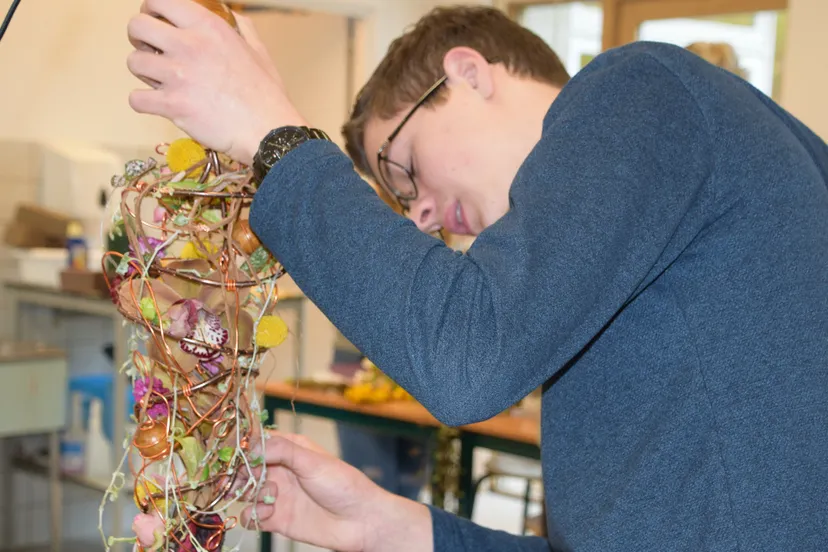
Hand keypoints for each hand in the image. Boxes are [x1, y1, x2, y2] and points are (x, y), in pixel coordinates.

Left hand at [125, 0, 306, 163]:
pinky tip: (158, 105)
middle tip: (151, 51)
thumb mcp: (258, 51)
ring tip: (159, 81)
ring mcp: (178, 76)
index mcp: (209, 27)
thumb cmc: (266, 94)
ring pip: (133, 62)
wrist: (268, 131)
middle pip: (137, 26)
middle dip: (139, 38)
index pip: (160, 0)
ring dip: (143, 72)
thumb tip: (233, 14)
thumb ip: (242, 28)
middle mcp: (189, 46)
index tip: (154, 20)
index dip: (150, 9)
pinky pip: (136, 98)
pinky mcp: (172, 105)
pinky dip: (143, 103)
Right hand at [240, 431, 432, 551]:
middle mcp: (280, 470)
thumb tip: (252, 446)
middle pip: (246, 467)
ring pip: (245, 491)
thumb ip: (283, 451)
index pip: (258, 441)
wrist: (360, 521)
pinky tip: (266, 514)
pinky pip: (251, 516)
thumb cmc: (343, 484)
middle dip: (238, 471)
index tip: (232, 451)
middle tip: (238, 477)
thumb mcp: (313, 462)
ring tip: (260, 495)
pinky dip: (252, 515)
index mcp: (290, 449)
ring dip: (244, 493)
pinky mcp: (276, 519)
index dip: (243, 445)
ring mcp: (277, 495)